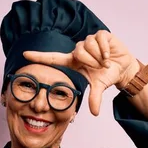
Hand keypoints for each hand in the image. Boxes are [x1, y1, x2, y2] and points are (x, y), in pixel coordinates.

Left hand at [23, 30, 138, 115]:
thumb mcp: (99, 86)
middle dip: (91, 61)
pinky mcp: (101, 35)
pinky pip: (99, 39)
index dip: (39, 56)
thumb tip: (95, 113)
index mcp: (74, 61)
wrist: (123, 67)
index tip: (25, 55)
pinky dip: (105, 49)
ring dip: (99, 56)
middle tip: (100, 67)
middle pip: (78, 52)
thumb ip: (94, 97)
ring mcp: (89, 41)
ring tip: (105, 61)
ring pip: (88, 45)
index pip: (53, 58)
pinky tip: (109, 55)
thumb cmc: (106, 75)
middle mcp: (79, 50)